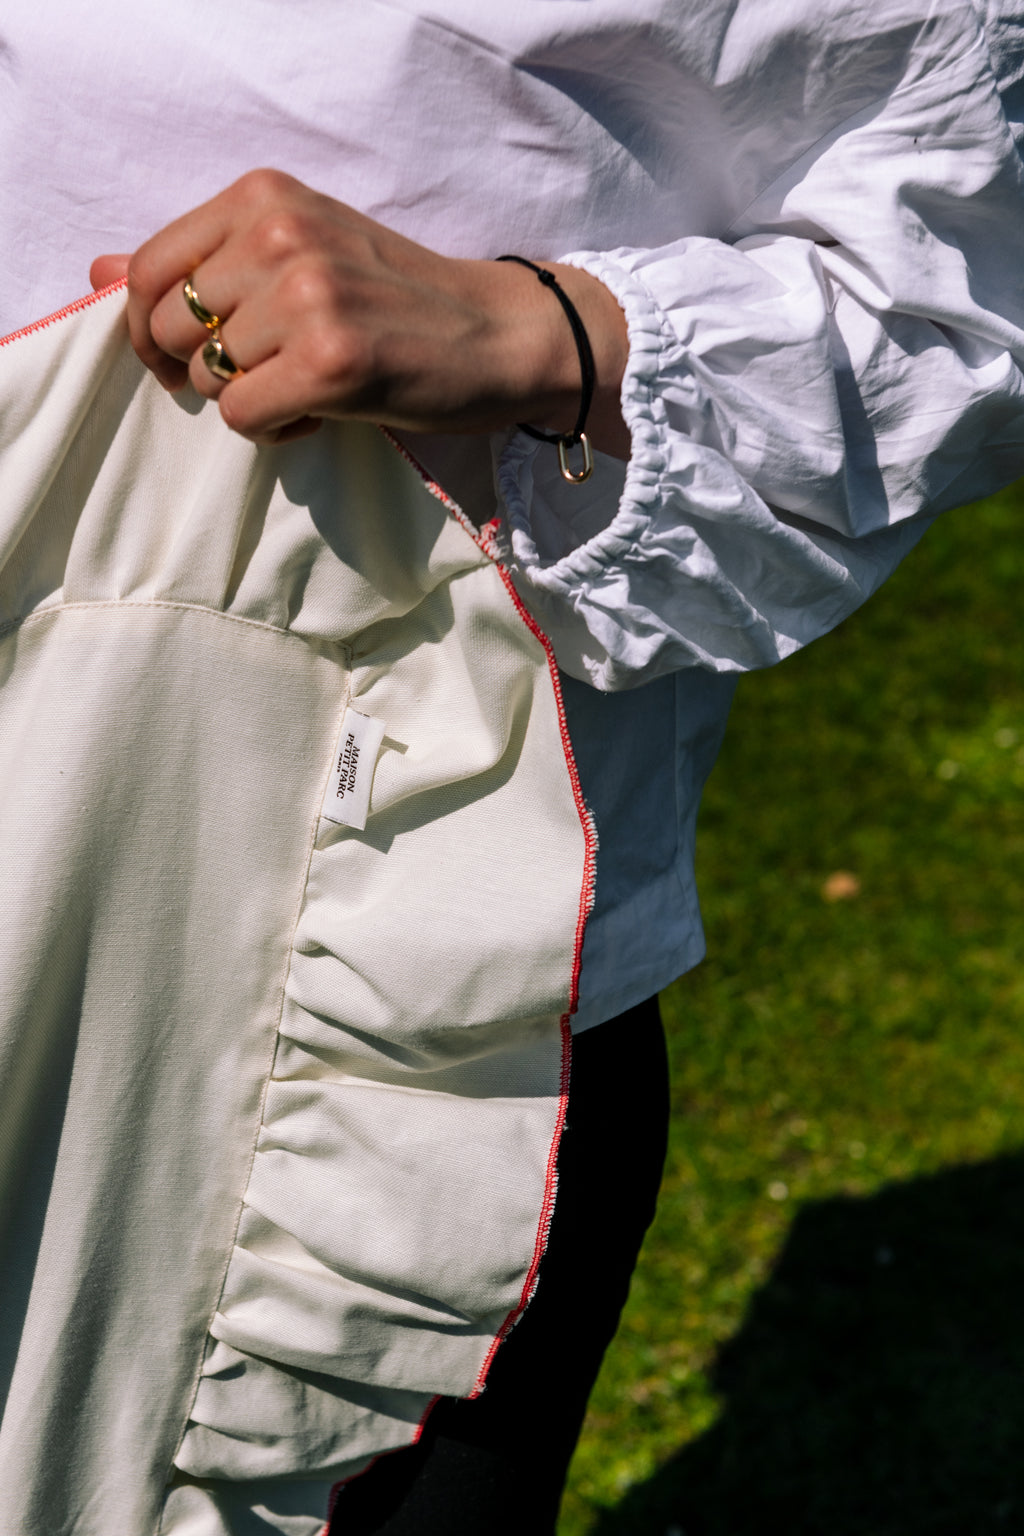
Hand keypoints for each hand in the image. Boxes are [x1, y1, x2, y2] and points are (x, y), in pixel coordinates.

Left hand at [90, 169, 629, 452]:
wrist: (499, 334)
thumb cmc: (396, 300)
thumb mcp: (298, 254)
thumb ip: (202, 259)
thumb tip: (99, 271)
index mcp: (264, 195)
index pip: (148, 267)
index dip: (148, 326)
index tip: (183, 355)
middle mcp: (280, 234)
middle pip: (168, 327)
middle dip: (196, 369)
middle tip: (253, 379)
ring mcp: (308, 297)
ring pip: (209, 378)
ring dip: (247, 400)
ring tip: (302, 389)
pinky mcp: (332, 363)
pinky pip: (245, 417)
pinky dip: (274, 431)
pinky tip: (317, 414)